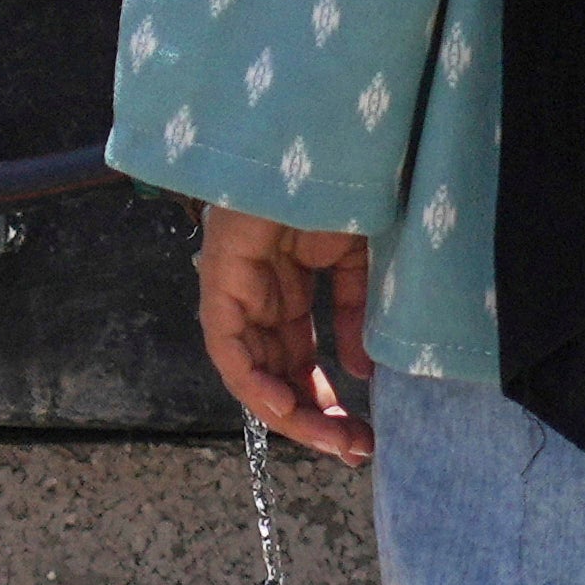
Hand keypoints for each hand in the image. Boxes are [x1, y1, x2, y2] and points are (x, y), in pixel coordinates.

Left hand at [194, 205, 373, 462]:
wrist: (321, 135)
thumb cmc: (343, 182)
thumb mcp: (364, 258)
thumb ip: (357, 312)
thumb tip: (360, 370)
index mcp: (291, 285)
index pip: (300, 358)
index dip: (328, 400)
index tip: (364, 434)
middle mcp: (259, 292)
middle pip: (277, 372)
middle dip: (315, 418)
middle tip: (356, 449)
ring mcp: (237, 285)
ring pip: (252, 369)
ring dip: (290, 411)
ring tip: (332, 440)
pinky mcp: (220, 275)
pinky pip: (227, 344)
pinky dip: (253, 380)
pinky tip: (286, 406)